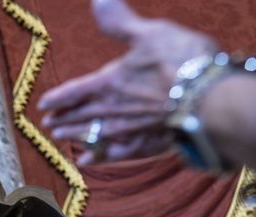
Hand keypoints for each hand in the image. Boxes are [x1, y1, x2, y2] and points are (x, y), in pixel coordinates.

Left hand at [38, 0, 218, 163]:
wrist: (211, 99)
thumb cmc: (182, 63)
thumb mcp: (149, 33)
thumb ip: (120, 22)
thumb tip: (99, 1)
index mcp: (110, 83)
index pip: (74, 91)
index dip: (58, 98)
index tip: (43, 105)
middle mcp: (113, 110)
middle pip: (80, 116)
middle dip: (64, 119)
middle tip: (49, 125)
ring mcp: (128, 131)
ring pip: (93, 135)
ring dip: (75, 136)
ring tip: (62, 138)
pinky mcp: (146, 144)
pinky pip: (115, 154)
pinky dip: (99, 157)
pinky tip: (89, 161)